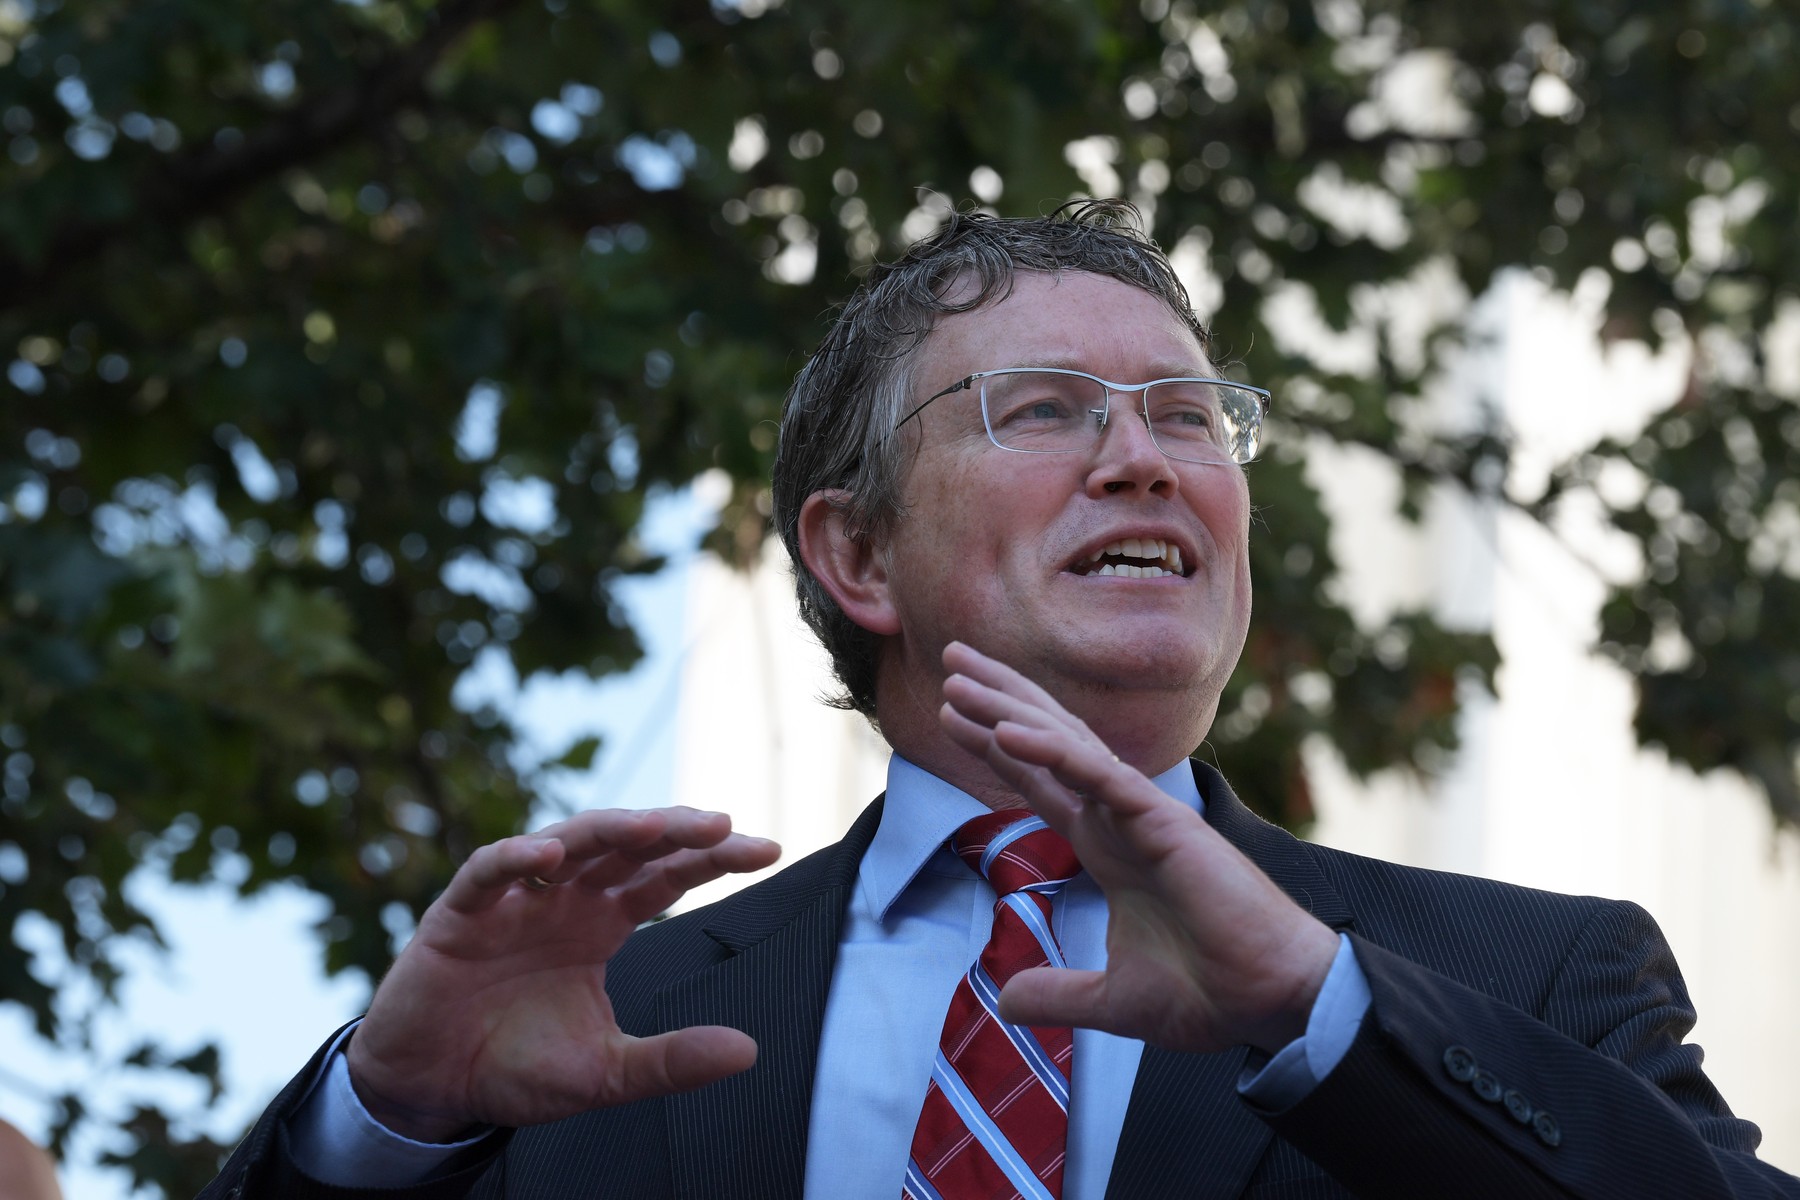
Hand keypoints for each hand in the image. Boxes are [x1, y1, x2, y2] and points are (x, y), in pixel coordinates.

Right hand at [345, 807, 780, 1140]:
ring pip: (564, 843)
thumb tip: (749, 1051)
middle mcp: (565, 899)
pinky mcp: (458, 915)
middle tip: (721, 825)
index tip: (767, 849)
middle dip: (672, 830)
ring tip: (649, 827)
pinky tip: (547, 857)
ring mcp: (513, 901)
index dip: (713, 860)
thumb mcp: (608, 1072)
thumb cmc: (518, 1068)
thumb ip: (671, 1060)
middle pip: (626, 846)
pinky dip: (514, 860)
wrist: (433, 1089)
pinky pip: (486, 874)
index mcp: (603, 923)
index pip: (666, 876)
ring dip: (605, 830)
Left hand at [938, 641, 1338, 1055]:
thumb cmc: (1210, 992)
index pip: (1039, 781)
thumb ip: (1057, 993)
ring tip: (958, 678)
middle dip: (997, 699)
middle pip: (1045, 741)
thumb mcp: (1111, 999)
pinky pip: (1099, 775)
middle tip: (950, 659)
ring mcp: (1140, 814)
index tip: (952, 714)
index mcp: (1107, 846)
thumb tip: (1004, 1002)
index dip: (994, 745)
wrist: (1273, 1002)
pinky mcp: (1163, 822)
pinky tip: (1007, 730)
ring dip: (1009, 708)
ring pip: (1064, 744)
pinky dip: (1052, 749)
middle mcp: (1118, 818)